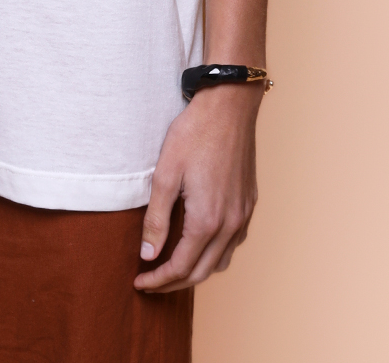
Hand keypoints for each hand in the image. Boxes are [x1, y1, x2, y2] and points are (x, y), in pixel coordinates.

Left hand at [134, 85, 260, 292]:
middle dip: (174, 283)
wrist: (229, 105)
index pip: (181, 268)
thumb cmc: (194, 134)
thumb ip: (156, 218)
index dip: (158, 280)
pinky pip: (234, 242)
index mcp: (208, 220)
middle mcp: (231, 224)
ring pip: (221, 261)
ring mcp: (244, 214)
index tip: (139, 282)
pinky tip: (200, 242)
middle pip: (202, 272)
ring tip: (172, 265)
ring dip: (196, 270)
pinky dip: (215, 253)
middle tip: (151, 282)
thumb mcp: (165, 174)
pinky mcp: (249, 203)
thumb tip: (148, 254)